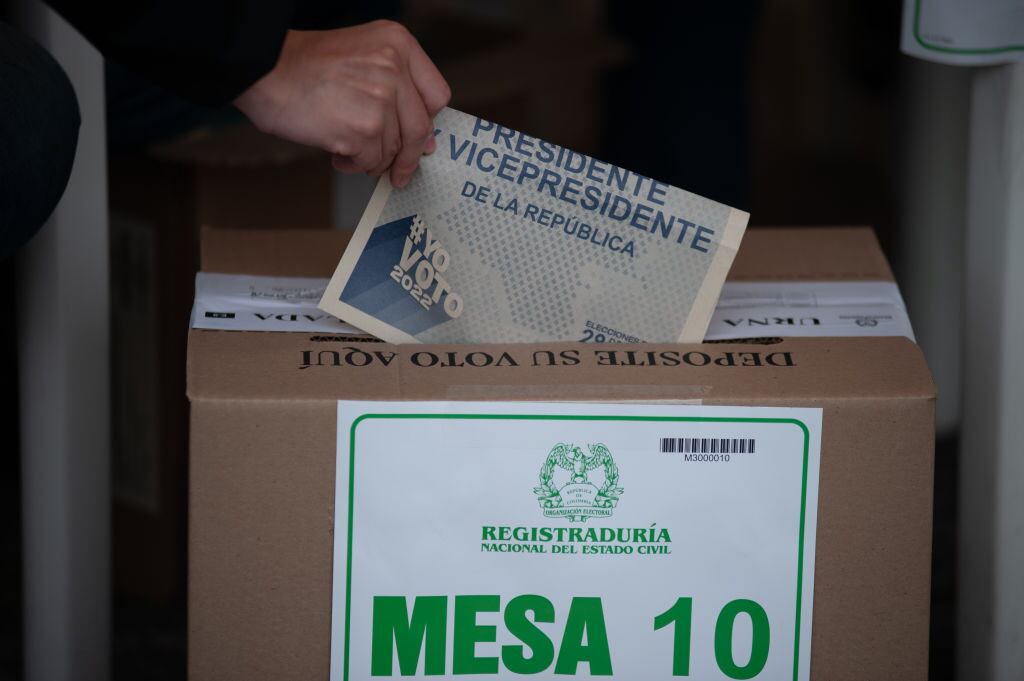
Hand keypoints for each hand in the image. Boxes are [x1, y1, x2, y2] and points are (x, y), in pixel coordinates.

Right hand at [235, 20, 450, 187]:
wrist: (263, 71)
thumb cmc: (304, 67)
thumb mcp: (362, 55)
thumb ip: (395, 84)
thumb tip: (421, 138)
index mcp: (398, 43)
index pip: (437, 94)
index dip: (428, 122)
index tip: (422, 141)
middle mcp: (395, 68)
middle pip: (421, 130)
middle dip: (408, 157)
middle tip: (398, 173)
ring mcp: (382, 99)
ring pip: (393, 150)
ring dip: (371, 158)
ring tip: (345, 147)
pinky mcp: (364, 129)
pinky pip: (372, 161)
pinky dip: (354, 165)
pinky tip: (336, 153)